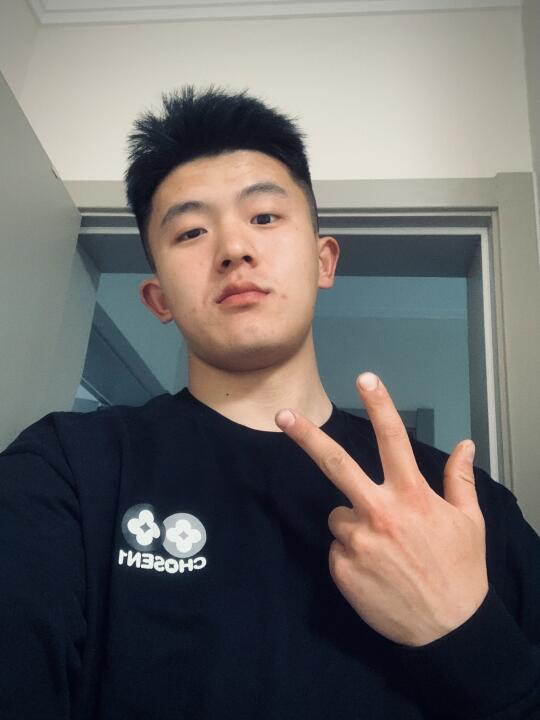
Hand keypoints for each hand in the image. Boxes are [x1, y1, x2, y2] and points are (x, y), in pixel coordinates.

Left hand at [275, 372, 488, 646]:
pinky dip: (350, 555)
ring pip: (338, 515)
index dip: (380, 404)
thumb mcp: (470, 523)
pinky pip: (338, 549)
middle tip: (283, 415)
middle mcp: (380, 512)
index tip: (365, 377)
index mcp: (413, 497)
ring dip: (353, 524)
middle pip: (337, 464)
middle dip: (307, 436)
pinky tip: (374, 572)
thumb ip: (460, 480)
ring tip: (383, 551)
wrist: (450, 631)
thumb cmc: (461, 571)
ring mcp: (358, 541)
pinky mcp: (342, 568)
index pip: (394, 440)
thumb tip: (465, 443)